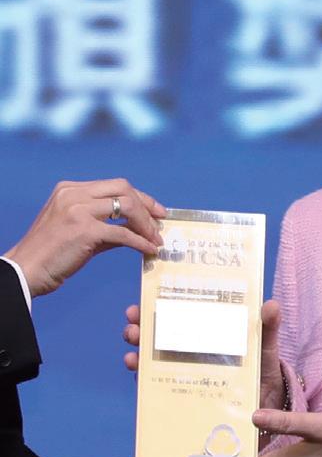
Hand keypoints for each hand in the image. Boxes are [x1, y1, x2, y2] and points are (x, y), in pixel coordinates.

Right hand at [8, 180, 163, 298]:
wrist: (25, 271)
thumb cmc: (50, 254)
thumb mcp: (77, 229)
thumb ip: (105, 224)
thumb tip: (137, 229)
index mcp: (70, 189)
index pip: (116, 185)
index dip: (140, 197)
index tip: (156, 211)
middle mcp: (73, 194)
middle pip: (124, 189)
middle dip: (147, 205)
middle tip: (160, 223)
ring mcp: (78, 210)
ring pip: (126, 207)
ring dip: (145, 224)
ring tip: (155, 238)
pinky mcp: (84, 229)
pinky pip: (123, 233)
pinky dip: (140, 242)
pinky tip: (148, 250)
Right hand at [125, 300, 285, 412]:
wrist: (263, 408)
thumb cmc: (262, 372)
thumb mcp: (266, 348)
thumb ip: (268, 328)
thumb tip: (271, 304)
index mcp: (210, 333)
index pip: (184, 314)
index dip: (164, 303)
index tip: (150, 295)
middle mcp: (192, 350)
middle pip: (162, 332)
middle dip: (144, 322)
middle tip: (134, 317)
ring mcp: (184, 370)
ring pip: (153, 354)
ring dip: (139, 344)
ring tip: (133, 338)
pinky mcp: (180, 391)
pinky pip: (155, 381)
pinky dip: (141, 372)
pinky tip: (135, 365)